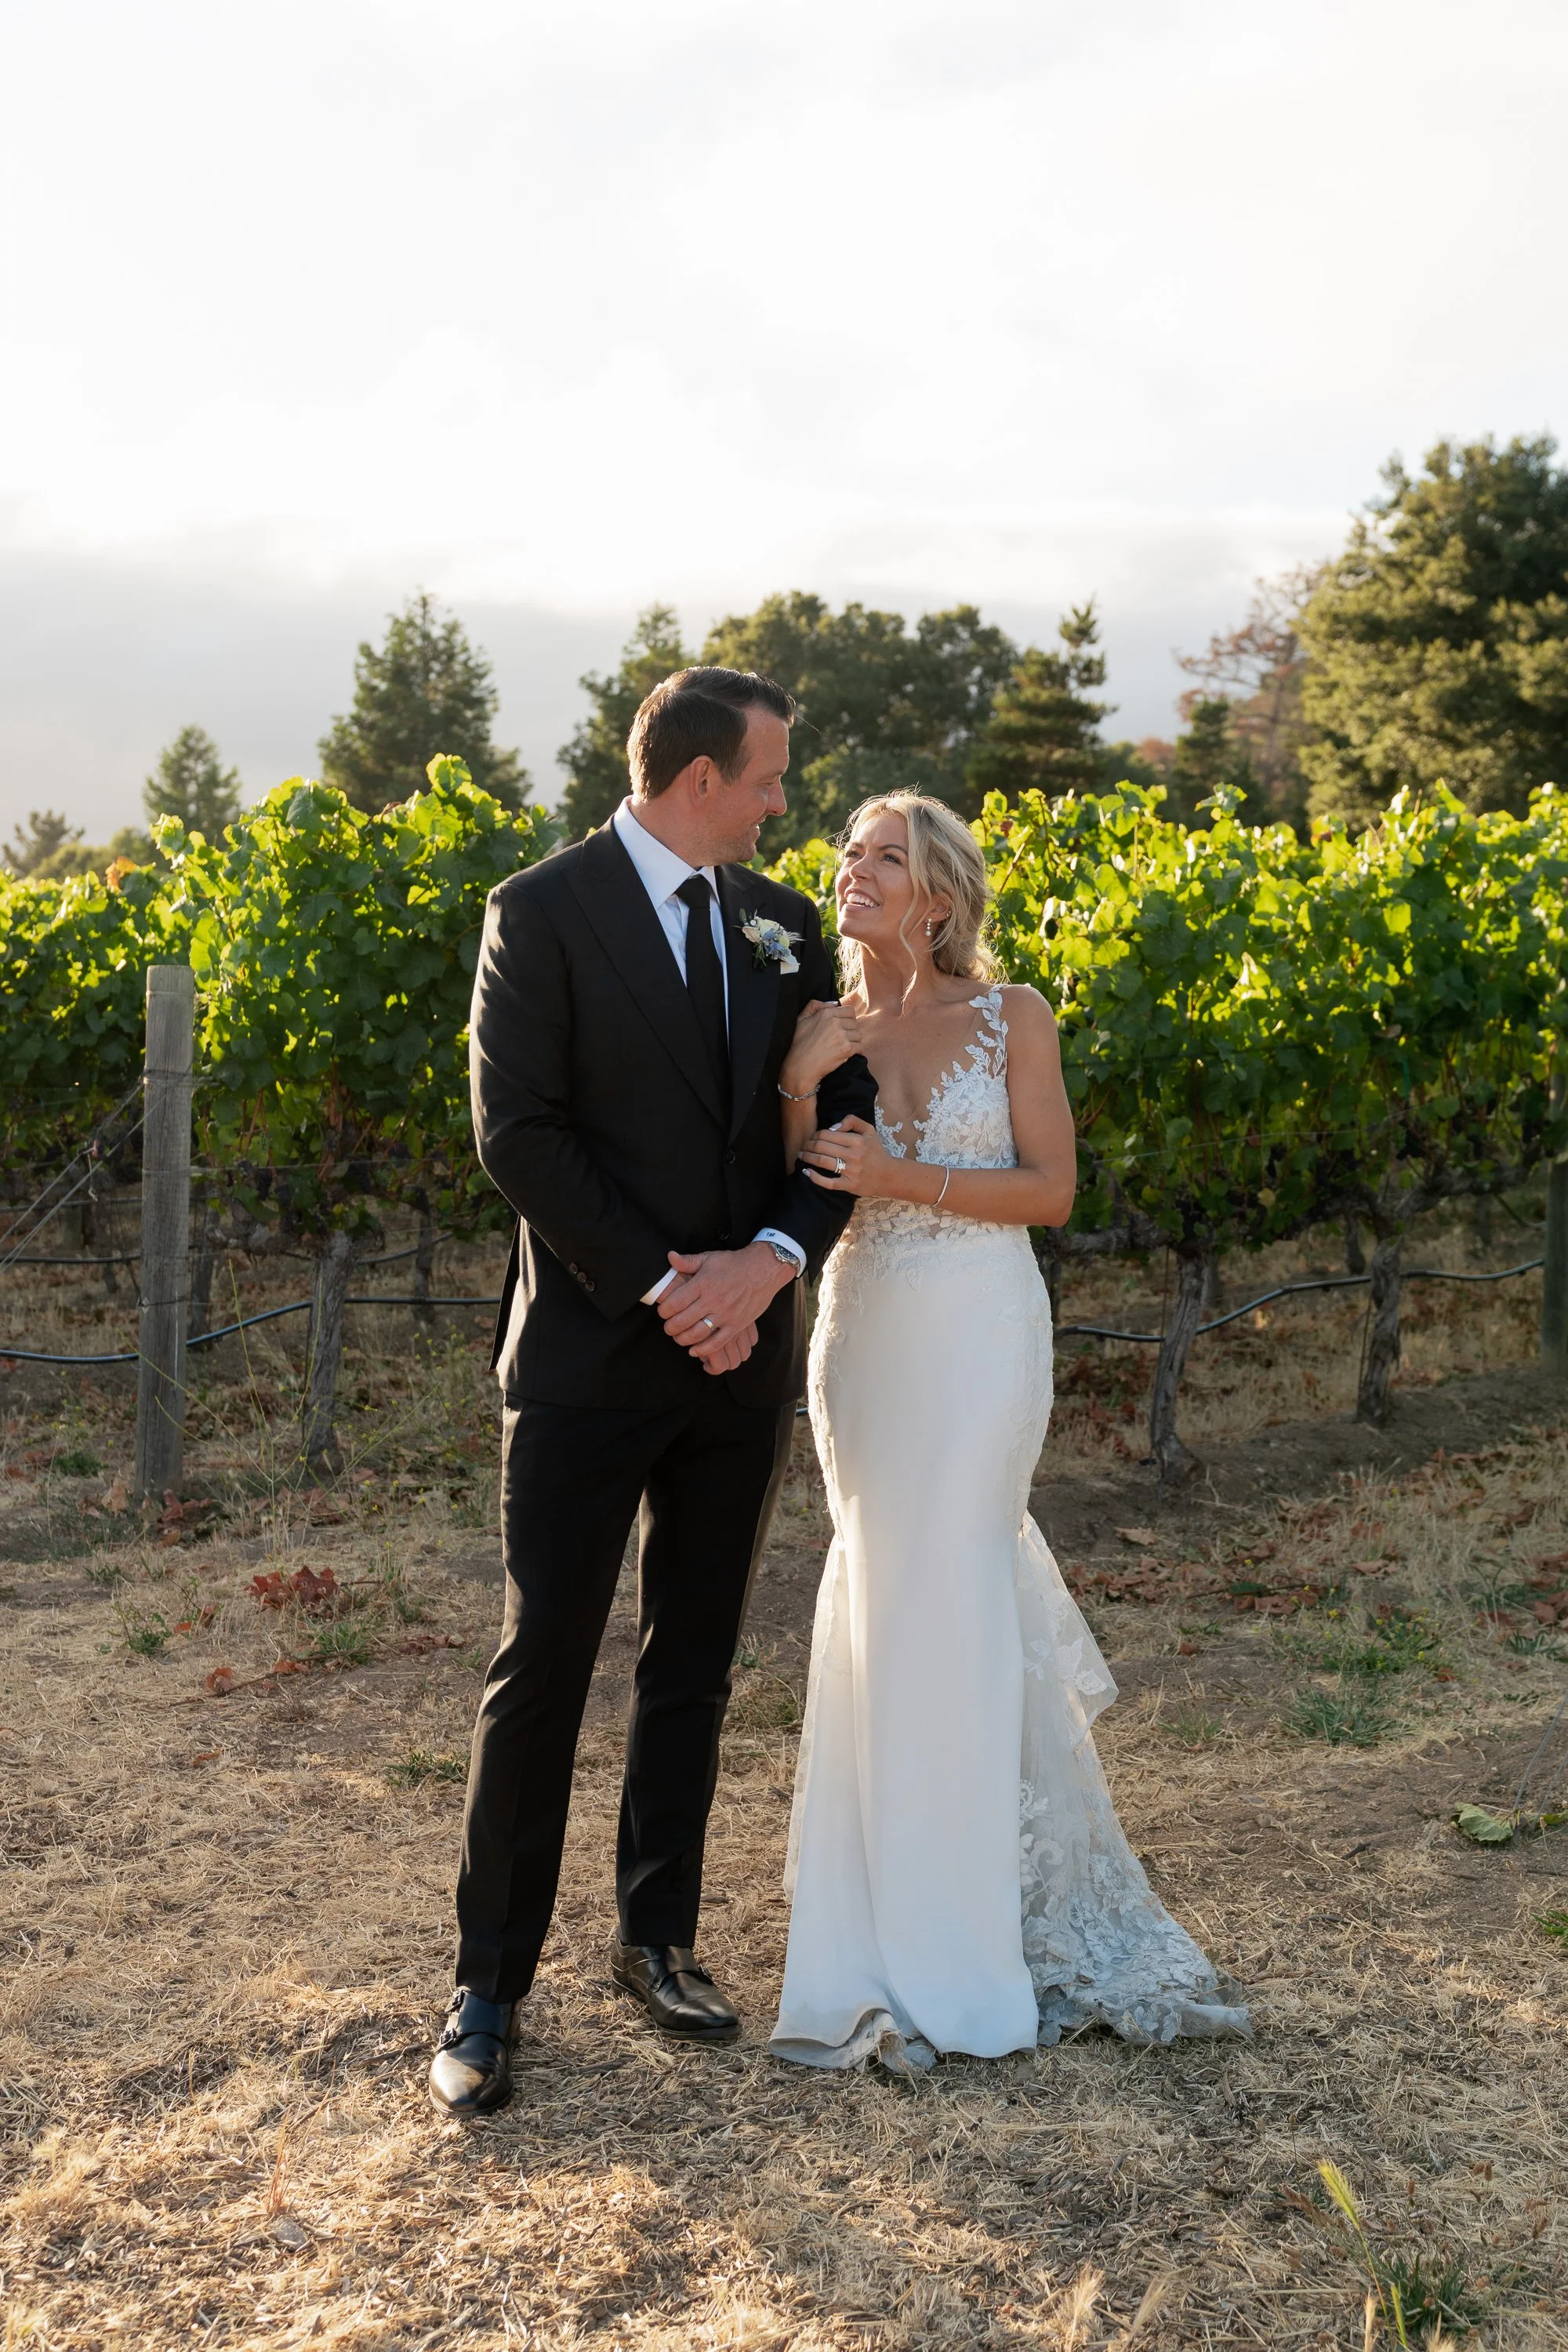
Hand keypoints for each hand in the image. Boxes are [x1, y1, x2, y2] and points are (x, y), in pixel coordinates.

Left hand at [655, 1241, 794, 1364]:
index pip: (675, 1302)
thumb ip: (687, 1261)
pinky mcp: (736, 1325)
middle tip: (668, 1327)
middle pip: (682, 1321)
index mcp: (703, 1284)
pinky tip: (695, 1350)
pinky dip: (703, 1350)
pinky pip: (717, 1342)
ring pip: (697, 1334)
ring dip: (683, 1339)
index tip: (663, 1312)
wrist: (764, 1269)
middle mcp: (712, 1300)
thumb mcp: (710, 1258)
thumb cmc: (734, 1264)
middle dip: (670, 1327)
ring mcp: (725, 1314)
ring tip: (679, 1338)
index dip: (664, 1310)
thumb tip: (669, 1257)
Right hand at [778, 998, 865, 1099]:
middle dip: (850, 1030)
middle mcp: (835, 1022)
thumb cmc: (797, 1045)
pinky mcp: (846, 1049)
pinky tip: (848, 1054)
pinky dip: (856, 1051)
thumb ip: (814, 1006)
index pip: (849, 1011)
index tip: (842, 1027)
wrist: (799, 1067)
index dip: (847, 1019)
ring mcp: (842, 1036)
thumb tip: (833, 1004)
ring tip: (843, 1047)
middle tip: (841, 1039)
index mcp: (826, 1013)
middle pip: (855, 1023)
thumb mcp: (801, 1019)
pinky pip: (860, 1047)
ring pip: (858, 1035)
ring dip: (853, 1041)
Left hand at [800, 1113, 901, 1199]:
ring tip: (802, 1156)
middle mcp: (853, 1155)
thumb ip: (852, 1121)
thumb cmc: (876, 1152)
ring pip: (822, 1162)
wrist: (889, 1175)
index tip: (812, 1138)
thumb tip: (833, 1127)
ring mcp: (850, 1171)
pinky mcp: (849, 1185)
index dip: (815, 1135)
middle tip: (804, 1147)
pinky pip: (828, 1182)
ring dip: (807, 1157)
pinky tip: (806, 1172)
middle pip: (821, 1147)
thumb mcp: (869, 1131)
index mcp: (857, 1141)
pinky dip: (814, 1177)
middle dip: (808, 1146)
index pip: (827, 1134)